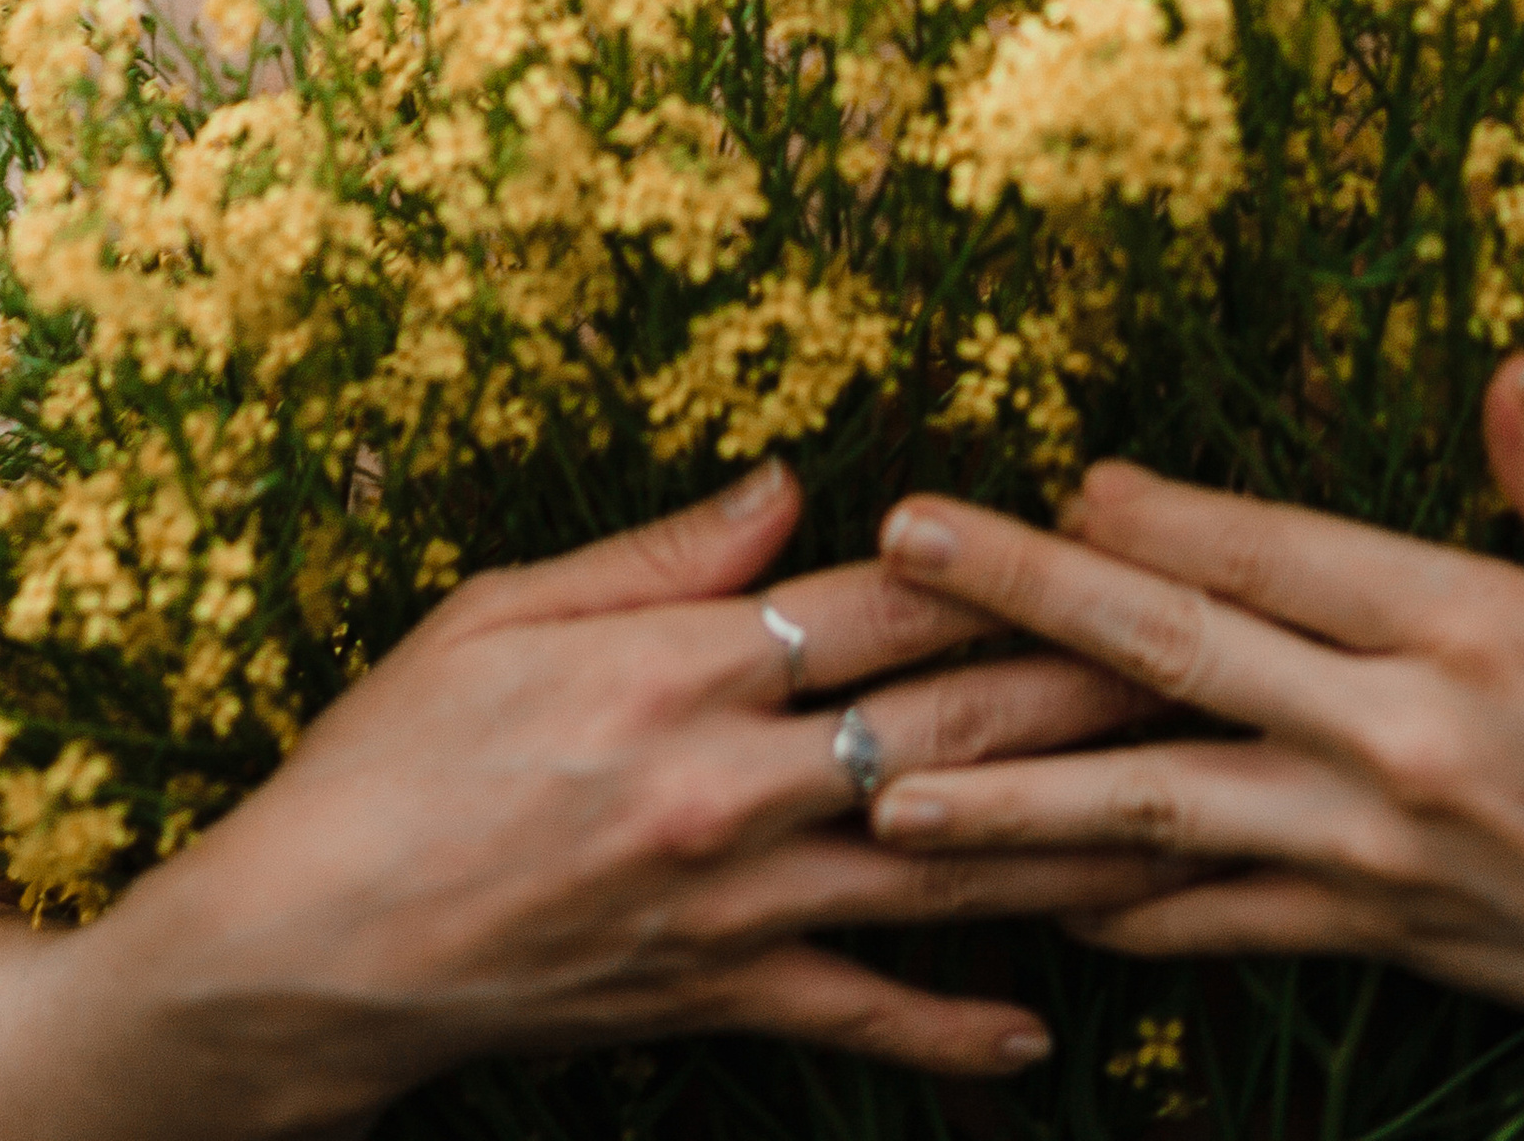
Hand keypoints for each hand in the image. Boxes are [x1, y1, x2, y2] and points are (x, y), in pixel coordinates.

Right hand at [85, 456, 1165, 1135]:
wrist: (307, 950)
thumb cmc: (389, 756)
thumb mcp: (502, 611)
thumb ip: (659, 557)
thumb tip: (790, 486)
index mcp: (679, 666)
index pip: (881, 600)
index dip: (1000, 565)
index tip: (1105, 535)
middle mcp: (728, 784)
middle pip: (948, 727)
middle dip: (1092, 695)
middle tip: (1217, 668)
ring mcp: (731, 904)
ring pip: (939, 869)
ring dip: (1069, 846)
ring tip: (1189, 827)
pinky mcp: (712, 999)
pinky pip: (858, 1018)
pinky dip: (952, 1033)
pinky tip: (1044, 1037)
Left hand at [868, 356, 1523, 1140]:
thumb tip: (1510, 363)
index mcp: (1474, 632)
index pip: (1277, 556)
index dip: (1159, 516)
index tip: (1058, 476)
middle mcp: (1401, 743)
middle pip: (1181, 656)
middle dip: (1026, 602)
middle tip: (907, 553)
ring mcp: (1373, 854)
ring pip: (1156, 812)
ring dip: (1012, 795)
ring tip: (883, 789)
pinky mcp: (1371, 937)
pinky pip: (1215, 924)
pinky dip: (1115, 911)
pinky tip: (1021, 897)